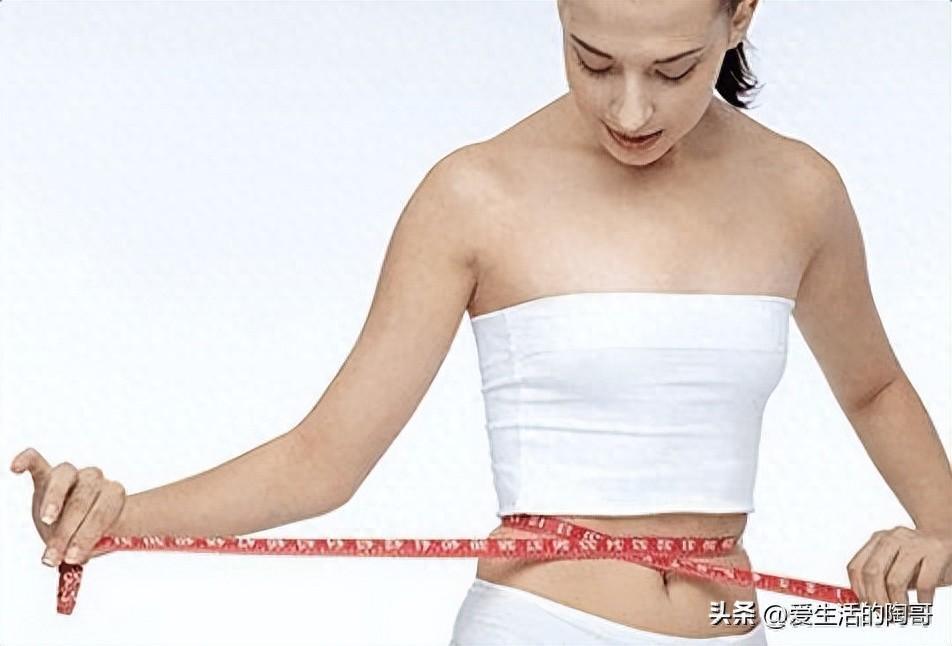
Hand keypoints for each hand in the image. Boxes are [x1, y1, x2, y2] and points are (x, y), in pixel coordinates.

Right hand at [10, 447, 126, 566]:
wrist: (85, 518)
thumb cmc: (91, 530)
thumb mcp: (92, 543)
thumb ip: (84, 546)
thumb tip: (72, 557)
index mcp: (113, 495)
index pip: (106, 509)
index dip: (90, 533)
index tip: (75, 556)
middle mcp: (95, 480)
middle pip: (84, 497)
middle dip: (69, 529)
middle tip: (57, 553)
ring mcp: (72, 475)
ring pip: (64, 478)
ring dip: (54, 500)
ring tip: (46, 520)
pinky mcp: (47, 473)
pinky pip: (37, 461)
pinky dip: (27, 461)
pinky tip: (16, 468)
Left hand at [847, 525, 951, 604]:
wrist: (950, 538)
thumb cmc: (922, 557)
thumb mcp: (897, 563)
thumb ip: (881, 577)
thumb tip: (866, 601)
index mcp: (879, 540)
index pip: (856, 567)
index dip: (858, 591)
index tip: (865, 607)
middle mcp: (894, 538)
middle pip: (872, 573)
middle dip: (876, 600)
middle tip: (885, 615)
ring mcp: (915, 543)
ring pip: (894, 581)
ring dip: (897, 605)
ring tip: (903, 614)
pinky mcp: (937, 551)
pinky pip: (924, 584)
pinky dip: (922, 601)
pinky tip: (924, 605)